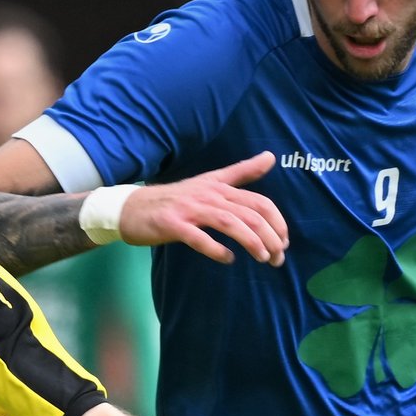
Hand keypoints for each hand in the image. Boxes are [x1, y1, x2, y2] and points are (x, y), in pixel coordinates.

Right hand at [118, 152, 288, 266]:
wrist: (131, 208)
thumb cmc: (174, 199)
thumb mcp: (210, 181)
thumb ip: (241, 172)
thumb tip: (271, 156)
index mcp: (220, 187)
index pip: (259, 202)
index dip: (277, 222)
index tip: (284, 241)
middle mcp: (208, 196)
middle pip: (250, 214)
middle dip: (270, 238)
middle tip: (278, 258)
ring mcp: (190, 210)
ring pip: (229, 223)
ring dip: (251, 242)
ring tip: (263, 258)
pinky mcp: (173, 225)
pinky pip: (198, 238)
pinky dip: (216, 249)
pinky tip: (228, 259)